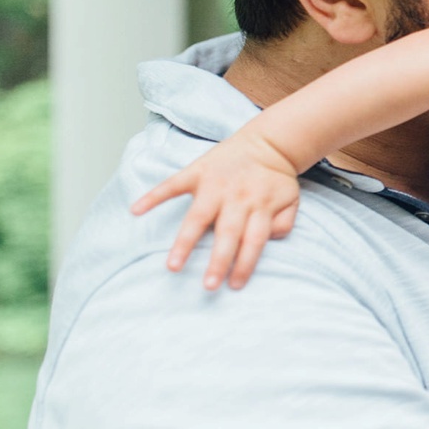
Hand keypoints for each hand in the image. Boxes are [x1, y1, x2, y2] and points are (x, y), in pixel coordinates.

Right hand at [130, 129, 300, 290]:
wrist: (268, 142)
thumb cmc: (275, 180)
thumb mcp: (291, 200)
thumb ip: (284, 223)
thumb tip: (268, 240)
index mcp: (261, 205)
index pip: (254, 240)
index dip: (245, 264)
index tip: (233, 285)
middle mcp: (238, 197)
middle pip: (228, 233)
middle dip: (219, 260)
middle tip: (208, 286)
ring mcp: (215, 184)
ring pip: (198, 216)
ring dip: (185, 241)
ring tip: (173, 265)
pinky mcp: (197, 171)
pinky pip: (172, 185)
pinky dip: (154, 196)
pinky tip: (136, 210)